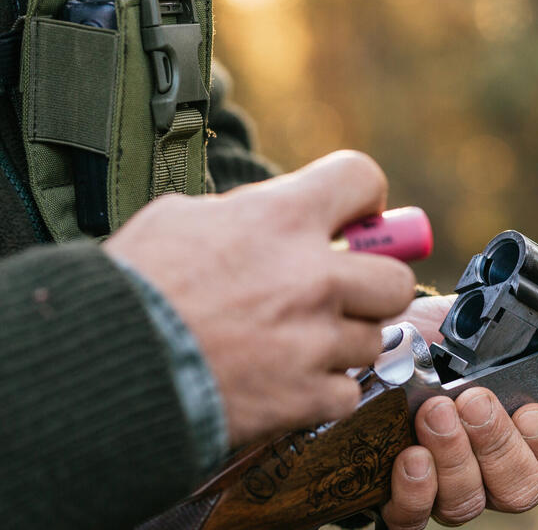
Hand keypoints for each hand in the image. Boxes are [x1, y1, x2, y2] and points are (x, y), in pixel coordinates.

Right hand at [104, 151, 416, 445]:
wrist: (102, 367)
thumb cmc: (133, 290)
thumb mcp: (181, 219)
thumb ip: (246, 213)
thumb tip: (277, 215)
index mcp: (281, 219)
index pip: (361, 178)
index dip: (363, 197)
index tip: (357, 217)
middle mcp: (312, 277)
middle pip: (396, 278)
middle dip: (373, 285)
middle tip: (341, 293)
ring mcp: (314, 340)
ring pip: (374, 339)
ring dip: (343, 342)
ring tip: (294, 342)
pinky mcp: (306, 396)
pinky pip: (347, 391)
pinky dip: (322, 390)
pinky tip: (286, 381)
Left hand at [381, 258, 537, 528]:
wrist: (367, 349)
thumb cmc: (435, 338)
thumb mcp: (486, 314)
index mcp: (526, 438)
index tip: (535, 413)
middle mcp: (493, 471)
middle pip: (521, 489)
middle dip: (500, 444)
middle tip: (475, 400)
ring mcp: (449, 489)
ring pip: (471, 502)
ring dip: (455, 456)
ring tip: (434, 410)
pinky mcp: (402, 499)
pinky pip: (417, 517)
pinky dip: (417, 491)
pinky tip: (409, 455)